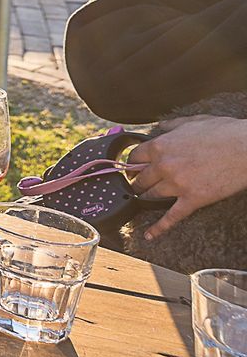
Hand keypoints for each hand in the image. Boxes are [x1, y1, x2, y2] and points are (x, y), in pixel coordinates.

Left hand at [126, 116, 246, 239]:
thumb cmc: (223, 133)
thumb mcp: (192, 121)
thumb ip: (172, 125)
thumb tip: (161, 125)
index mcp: (161, 146)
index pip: (135, 157)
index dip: (133, 163)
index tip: (133, 167)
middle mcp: (164, 165)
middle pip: (140, 178)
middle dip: (137, 181)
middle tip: (137, 184)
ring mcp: (177, 184)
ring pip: (151, 195)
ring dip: (146, 197)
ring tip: (144, 198)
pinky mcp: (193, 199)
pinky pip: (171, 216)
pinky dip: (159, 227)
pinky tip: (149, 235)